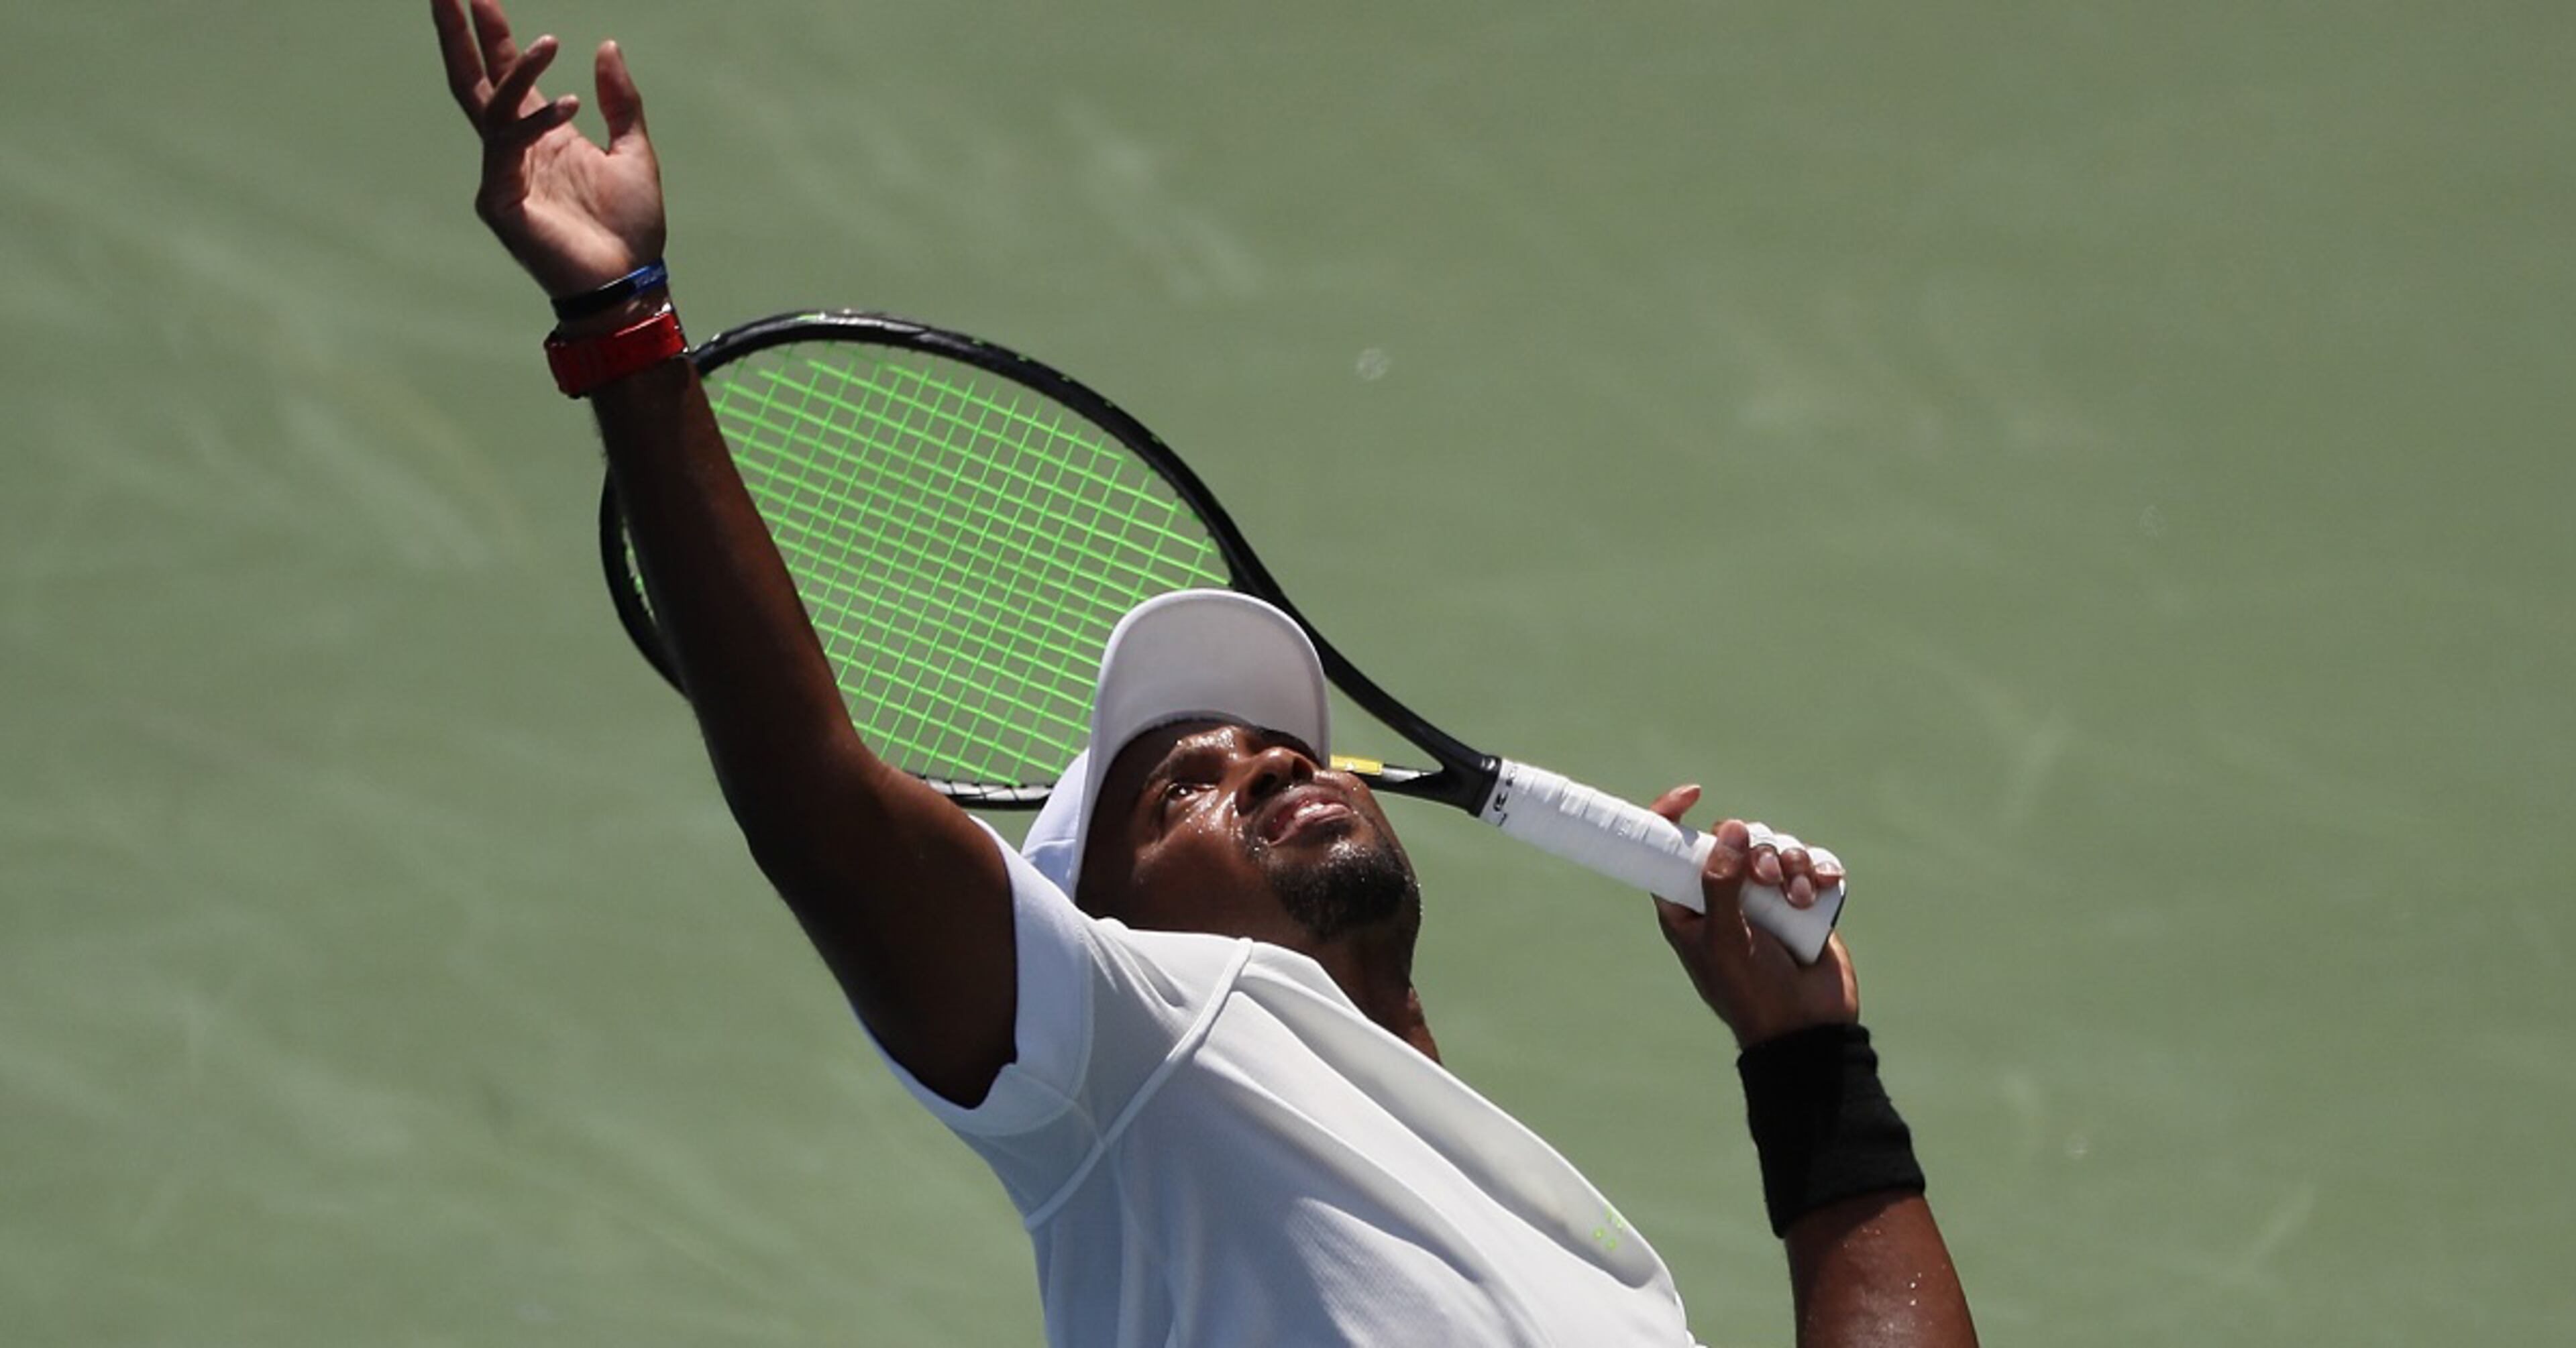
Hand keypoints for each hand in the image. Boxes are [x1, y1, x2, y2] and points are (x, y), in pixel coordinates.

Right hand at [432, 0, 665, 298]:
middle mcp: (512, 150)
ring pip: (492, 106)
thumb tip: (606, 45)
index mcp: (539, 136)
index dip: (492, 33)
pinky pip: (507, 148)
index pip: (505, 74)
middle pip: (473, 81)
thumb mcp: (634, 151)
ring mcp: (501, 175)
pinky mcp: (500, 202)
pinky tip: (568, 103)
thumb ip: (620, 101)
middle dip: (457, 35)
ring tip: (547, 41)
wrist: (630, 282)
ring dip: (515, 70)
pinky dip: (535, 122)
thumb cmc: (630, 226)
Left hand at [1646, 786, 1858, 1049]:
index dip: (1673, 815)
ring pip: (1774, 845)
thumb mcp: (1726, 939)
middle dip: (1755, 849)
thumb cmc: (1751, 991)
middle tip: (1766, 879)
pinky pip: (1809, 861)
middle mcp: (1724, 893)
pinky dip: (1816, 868)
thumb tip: (1729, 828)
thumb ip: (1721, 885)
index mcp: (1687, 903)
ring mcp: (1765, 895)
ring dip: (1791, 862)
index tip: (1693, 792)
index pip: (1669, 848)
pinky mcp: (1802, 899)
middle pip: (1733, 838)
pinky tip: (1822, 887)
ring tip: (1798, 898)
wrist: (1806, 1027)